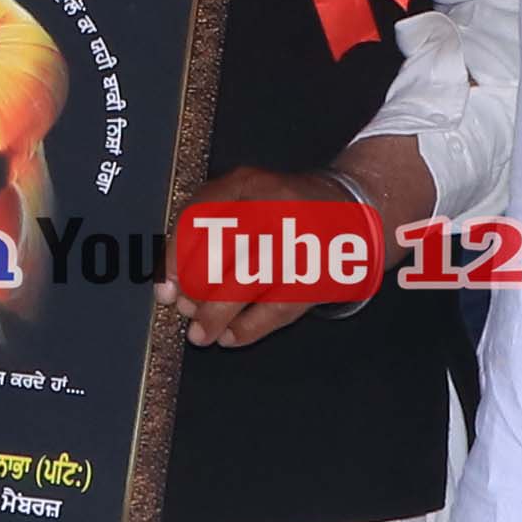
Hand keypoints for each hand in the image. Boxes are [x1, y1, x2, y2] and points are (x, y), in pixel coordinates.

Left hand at [176, 146, 422, 349]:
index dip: (176, 259)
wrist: (354, 209)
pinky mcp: (319, 274)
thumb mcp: (245, 198)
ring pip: (249, 282)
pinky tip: (231, 336)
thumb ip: (207, 231)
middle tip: (183, 310)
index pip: (198, 220)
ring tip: (200, 334)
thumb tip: (173, 286)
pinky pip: (277, 307)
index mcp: (248, 185)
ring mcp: (300, 241)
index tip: (166, 287)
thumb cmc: (284, 209)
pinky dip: (249, 328)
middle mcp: (273, 208)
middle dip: (197, 290)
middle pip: (222, 252)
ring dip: (217, 315)